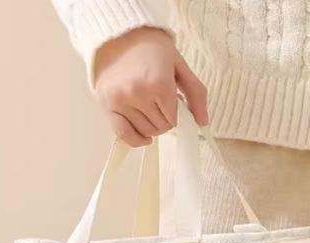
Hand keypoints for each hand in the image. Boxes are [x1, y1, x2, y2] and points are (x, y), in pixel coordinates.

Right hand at [93, 27, 208, 146]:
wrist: (120, 35)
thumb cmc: (152, 50)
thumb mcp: (179, 66)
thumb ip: (196, 93)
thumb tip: (203, 122)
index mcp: (159, 83)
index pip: (173, 121)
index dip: (175, 113)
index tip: (169, 100)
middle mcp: (138, 93)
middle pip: (160, 128)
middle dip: (163, 119)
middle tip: (158, 102)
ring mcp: (120, 101)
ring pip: (145, 132)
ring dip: (150, 126)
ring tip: (147, 107)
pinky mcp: (107, 105)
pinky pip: (124, 135)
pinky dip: (136, 140)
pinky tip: (144, 136)